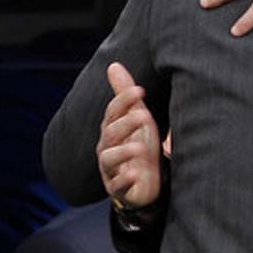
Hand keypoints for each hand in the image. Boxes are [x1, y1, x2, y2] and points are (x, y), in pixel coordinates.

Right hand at [96, 62, 161, 208]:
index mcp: (112, 129)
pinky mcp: (119, 188)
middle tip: (145, 116)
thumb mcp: (136, 118)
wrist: (145, 182)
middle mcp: (107, 148)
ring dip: (123, 152)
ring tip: (139, 147)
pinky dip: (124, 181)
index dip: (124, 100)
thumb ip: (125, 95)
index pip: (113, 112)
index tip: (141, 90)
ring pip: (109, 159)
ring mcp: (112, 169)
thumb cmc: (140, 144)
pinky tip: (134, 175)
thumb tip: (113, 65)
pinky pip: (117, 186)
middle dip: (126, 124)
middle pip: (111, 133)